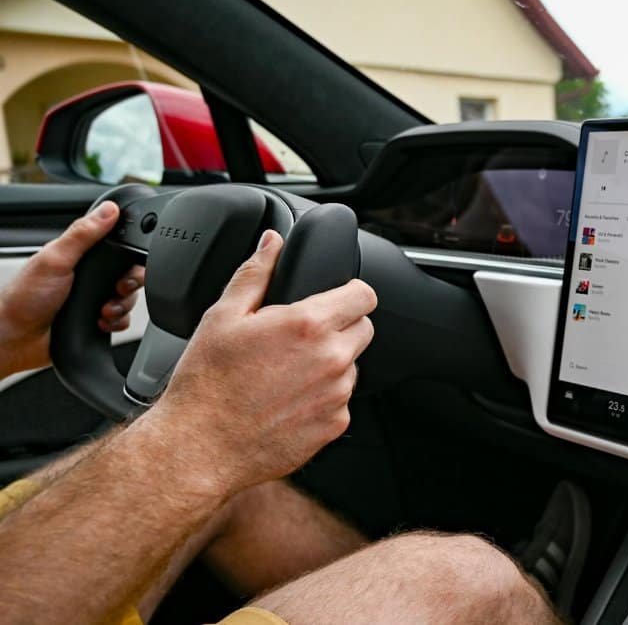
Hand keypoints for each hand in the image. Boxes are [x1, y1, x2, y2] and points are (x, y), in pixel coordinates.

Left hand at [0, 202, 145, 377]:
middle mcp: (88, 276)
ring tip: (103, 311)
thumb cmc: (24, 299)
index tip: (128, 265)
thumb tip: (108, 210)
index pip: (117, 247)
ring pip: (128, 298)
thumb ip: (83, 234)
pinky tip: (101, 322)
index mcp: (78, 256)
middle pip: (128, 274)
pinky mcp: (97, 319)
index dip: (129, 254)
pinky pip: (122, 319)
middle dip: (128, 285)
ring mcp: (93, 298)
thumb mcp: (55, 259)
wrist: (17, 341)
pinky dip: (118, 322)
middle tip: (117, 290)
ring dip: (121, 306)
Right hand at [146, 230, 376, 496]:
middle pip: (364, 328)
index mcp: (308, 325)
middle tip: (301, 337)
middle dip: (340, 326)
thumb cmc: (207, 384)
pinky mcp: (335, 425)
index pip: (364, 295)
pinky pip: (341, 400)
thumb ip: (256, 273)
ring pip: (352, 365)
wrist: (200, 447)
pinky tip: (288, 399)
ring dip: (331, 363)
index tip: (337, 297)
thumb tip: (272, 242)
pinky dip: (323, 397)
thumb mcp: (222, 316)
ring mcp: (337, 395)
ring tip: (287, 372)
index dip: (351, 292)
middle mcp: (332, 359)